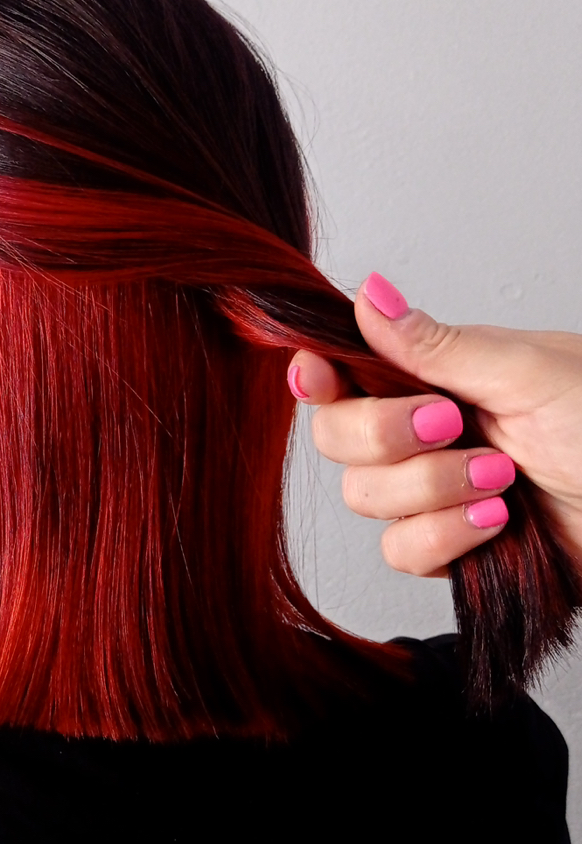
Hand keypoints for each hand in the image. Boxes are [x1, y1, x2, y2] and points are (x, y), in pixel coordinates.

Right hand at [288, 272, 581, 577]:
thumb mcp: (526, 371)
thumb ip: (435, 345)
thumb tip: (369, 292)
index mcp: (431, 377)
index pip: (343, 373)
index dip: (317, 376)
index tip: (319, 376)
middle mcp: (420, 432)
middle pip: (337, 438)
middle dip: (384, 436)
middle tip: (449, 423)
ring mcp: (431, 490)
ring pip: (364, 498)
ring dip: (429, 490)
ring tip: (500, 478)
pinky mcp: (450, 545)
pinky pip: (400, 550)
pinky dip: (443, 539)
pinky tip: (494, 522)